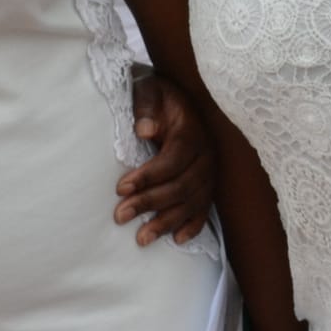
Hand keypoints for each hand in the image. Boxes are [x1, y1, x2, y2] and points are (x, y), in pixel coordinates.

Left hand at [115, 72, 214, 244]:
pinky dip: (192, 226)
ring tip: (141, 238)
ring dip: (166, 222)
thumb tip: (143, 130)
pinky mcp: (208, 185)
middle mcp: (206, 155)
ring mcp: (210, 173)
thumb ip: (145, 106)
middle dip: (149, 203)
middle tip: (120, 216)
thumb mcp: (149, 90)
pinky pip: (205, 209)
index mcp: (192, 132)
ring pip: (192, 203)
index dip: (148, 176)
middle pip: (181, 186)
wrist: (179, 98)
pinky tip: (177, 239)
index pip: (174, 159)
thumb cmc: (159, 97)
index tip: (121, 188)